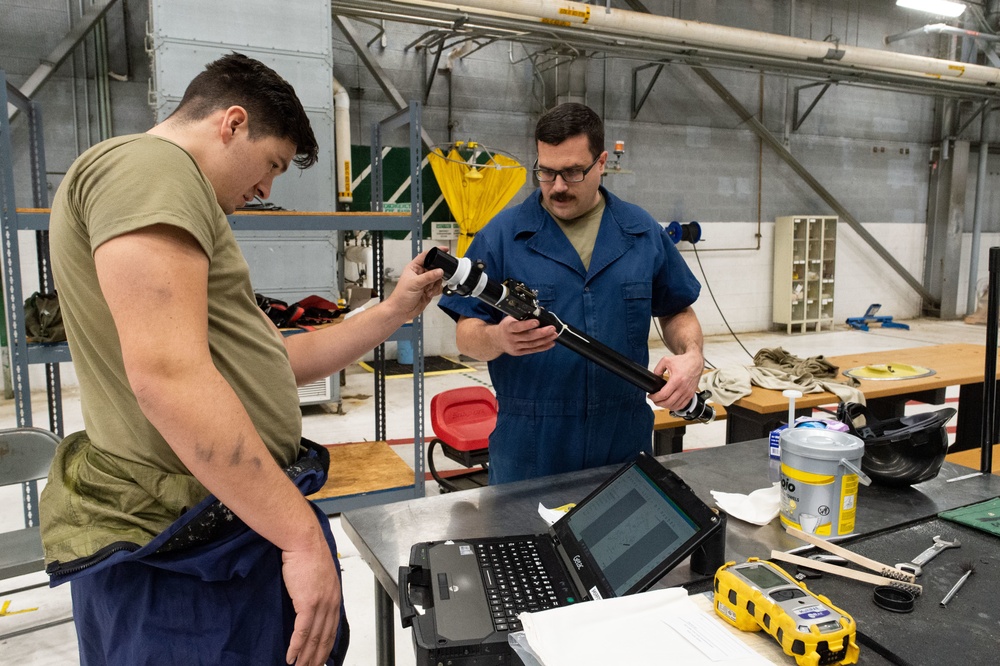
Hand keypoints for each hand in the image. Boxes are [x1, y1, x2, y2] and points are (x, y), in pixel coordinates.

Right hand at [283, 536, 341, 665]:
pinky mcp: (308, 602)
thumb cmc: (307, 553)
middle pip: (325, 637)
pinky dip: (296, 646)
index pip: (332, 628)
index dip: (326, 646)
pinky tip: (292, 656)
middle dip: (318, 657)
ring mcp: (321, 603)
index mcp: (334, 596)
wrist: (303, 541)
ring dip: (306, 656)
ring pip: (314, 637)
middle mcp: (331, 602)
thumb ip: (316, 590)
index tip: (322, 658)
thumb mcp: (317, 575)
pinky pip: (303, 630)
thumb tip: (309, 601)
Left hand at [385, 247, 444, 320]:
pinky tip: (429, 294)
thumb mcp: (415, 284)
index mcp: (414, 267)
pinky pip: (438, 287)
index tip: (444, 250)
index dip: (435, 252)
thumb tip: (440, 271)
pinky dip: (436, 291)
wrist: (401, 311)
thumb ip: (429, 277)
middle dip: (437, 274)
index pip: (426, 256)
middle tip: (434, 279)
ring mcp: (425, 282)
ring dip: (435, 285)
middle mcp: (420, 274)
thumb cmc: (401, 296)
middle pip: (435, 268)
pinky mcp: (429, 290)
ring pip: (438, 278)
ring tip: (427, 290)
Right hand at [493, 316, 557, 355]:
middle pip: (528, 337)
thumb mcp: (510, 318)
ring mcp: (515, 347)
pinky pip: (533, 350)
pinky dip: (543, 347)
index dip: (527, 325)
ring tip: (554, 335)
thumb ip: (523, 316)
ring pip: (532, 344)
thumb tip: (540, 310)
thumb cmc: (506, 326)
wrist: (496, 340)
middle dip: (541, 333)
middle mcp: (511, 338)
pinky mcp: (519, 352)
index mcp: (508, 328)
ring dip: (545, 340)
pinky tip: (550, 343)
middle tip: (552, 328)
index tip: (537, 322)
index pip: (518, 327)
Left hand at [649, 350, 704, 411]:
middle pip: (668, 402)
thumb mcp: (666, 360)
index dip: (655, 398)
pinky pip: (682, 405)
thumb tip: (655, 377)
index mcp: (677, 380)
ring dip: (665, 406)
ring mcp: (688, 392)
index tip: (651, 396)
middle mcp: (683, 388)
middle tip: (654, 400)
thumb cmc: (684, 361)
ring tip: (660, 402)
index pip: (664, 395)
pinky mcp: (691, 394)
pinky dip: (674, 407)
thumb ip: (658, 369)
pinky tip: (670, 404)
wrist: (695, 362)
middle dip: (658, 403)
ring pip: (675, 405)